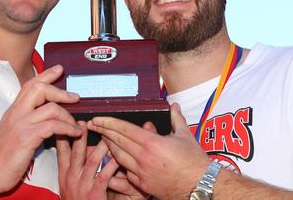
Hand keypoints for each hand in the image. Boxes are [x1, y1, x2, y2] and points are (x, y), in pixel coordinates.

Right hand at [0, 65, 81, 193]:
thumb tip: (44, 111)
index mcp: (13, 110)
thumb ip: (25, 118)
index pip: (30, 85)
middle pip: (39, 88)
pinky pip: (53, 126)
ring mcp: (21, 124)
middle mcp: (16, 113)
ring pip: (50, 108)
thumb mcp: (13, 130)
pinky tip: (74, 133)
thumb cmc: (4, 155)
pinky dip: (67, 128)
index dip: (45, 75)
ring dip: (68, 115)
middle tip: (75, 97)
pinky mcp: (27, 137)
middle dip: (60, 91)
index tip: (59, 69)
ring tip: (76, 125)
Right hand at [57, 121, 119, 199]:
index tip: (65, 121)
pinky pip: (105, 175)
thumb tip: (81, 150)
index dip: (63, 135)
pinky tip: (119, 157)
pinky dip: (112, 165)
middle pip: (76, 152)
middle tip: (84, 122)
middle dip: (80, 136)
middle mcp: (71, 178)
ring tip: (108, 135)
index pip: (61, 151)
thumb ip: (74, 167)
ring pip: (92, 161)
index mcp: (64, 175)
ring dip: (101, 147)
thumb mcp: (69, 185)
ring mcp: (82, 185)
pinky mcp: (95, 193)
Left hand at [88, 103, 209, 199]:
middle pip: (117, 142)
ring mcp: (141, 172)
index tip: (98, 119)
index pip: (124, 129)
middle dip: (103, 132)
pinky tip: (113, 160)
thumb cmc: (194, 162)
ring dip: (108, 147)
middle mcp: (143, 157)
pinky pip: (125, 173)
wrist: (200, 186)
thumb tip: (174, 106)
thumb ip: (176, 118)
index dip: (109, 123)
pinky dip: (118, 165)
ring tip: (102, 139)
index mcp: (152, 143)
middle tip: (93, 126)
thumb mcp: (185, 135)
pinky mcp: (142, 185)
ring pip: (118, 157)